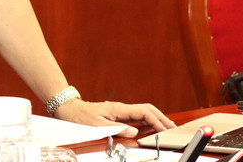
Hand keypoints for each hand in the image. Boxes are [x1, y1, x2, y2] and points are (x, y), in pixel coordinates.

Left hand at [53, 99, 176, 137]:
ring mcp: (120, 111)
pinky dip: (147, 121)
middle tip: (173, 128)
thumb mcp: (98, 126)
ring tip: (167, 128)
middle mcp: (121, 108)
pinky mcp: (118, 114)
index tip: (165, 129)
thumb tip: (135, 133)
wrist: (69, 110)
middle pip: (147, 109)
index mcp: (119, 109)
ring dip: (156, 119)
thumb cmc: (81, 117)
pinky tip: (151, 128)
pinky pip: (136, 117)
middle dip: (161, 118)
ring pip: (143, 112)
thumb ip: (117, 129)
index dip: (156, 121)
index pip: (144, 113)